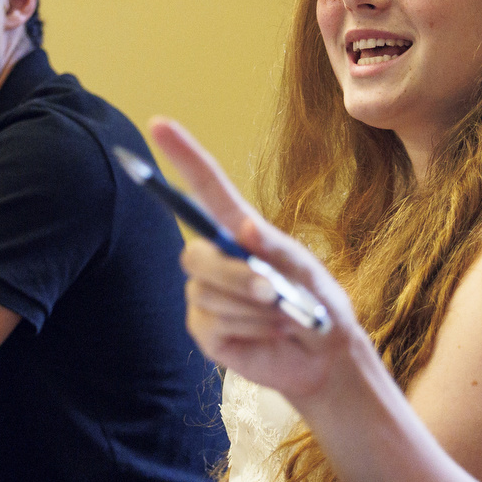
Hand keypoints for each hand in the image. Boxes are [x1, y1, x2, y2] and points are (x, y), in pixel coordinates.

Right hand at [149, 117, 360, 404]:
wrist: (324, 357)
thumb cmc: (318, 306)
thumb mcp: (309, 272)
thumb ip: (278, 251)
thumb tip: (244, 228)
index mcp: (240, 233)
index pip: (205, 189)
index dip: (182, 157)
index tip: (158, 124)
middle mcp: (216, 260)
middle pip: (197, 255)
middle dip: (234, 276)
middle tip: (272, 292)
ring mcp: (205, 296)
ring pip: (208, 294)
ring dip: (253, 308)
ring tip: (283, 317)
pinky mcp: (205, 330)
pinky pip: (213, 324)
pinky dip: (249, 328)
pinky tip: (269, 332)